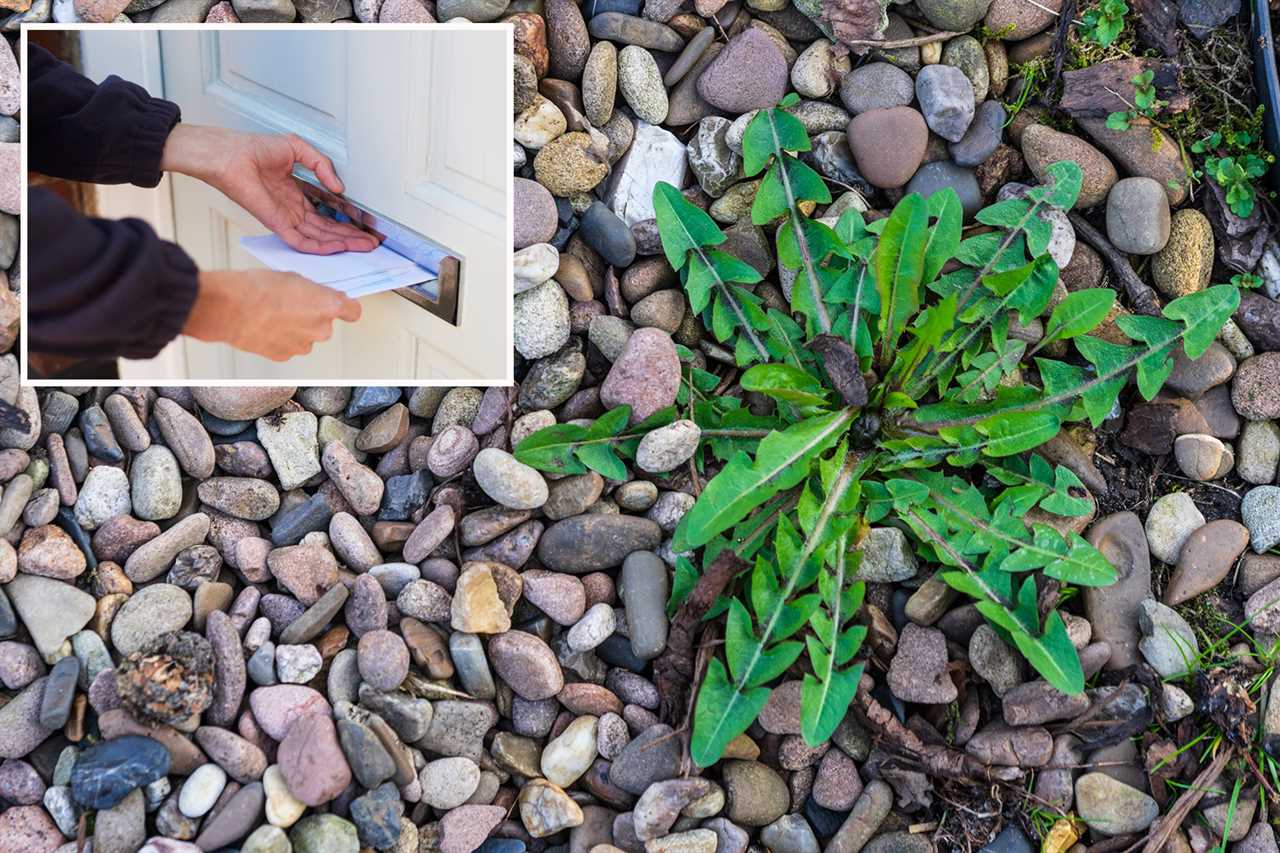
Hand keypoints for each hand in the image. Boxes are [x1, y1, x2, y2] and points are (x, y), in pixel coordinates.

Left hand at [161, 125, 378, 254]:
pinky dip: (320, 247)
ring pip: (319, 238)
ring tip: (363, 247)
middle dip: (351, 237)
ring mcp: (285, 219)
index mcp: (296, 194)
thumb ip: (322, 165)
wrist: (229, 155)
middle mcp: (292, 210)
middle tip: (371, 243)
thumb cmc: (252, 149)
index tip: (365, 227)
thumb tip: (338, 187)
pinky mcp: (276, 224)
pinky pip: (301, 241)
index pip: (326, 215)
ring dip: (342, 244)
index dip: (347, 222)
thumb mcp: (297, 148)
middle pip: (327, 230)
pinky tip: (338, 248)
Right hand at [182, 270, 361, 360]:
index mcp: (328, 306)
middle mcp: (320, 330)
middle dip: (312, 317)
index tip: (342, 307)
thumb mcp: (293, 278)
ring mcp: (303, 345)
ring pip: (306, 337)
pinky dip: (280, 339)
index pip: (352, 311)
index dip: (346, 308)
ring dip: (295, 329)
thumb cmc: (257, 289)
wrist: (230, 308)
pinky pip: (288, 346)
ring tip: (273, 315)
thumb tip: (317, 296)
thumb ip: (313, 291)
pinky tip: (266, 326)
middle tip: (291, 305)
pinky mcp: (285, 355)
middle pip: (325, 325)